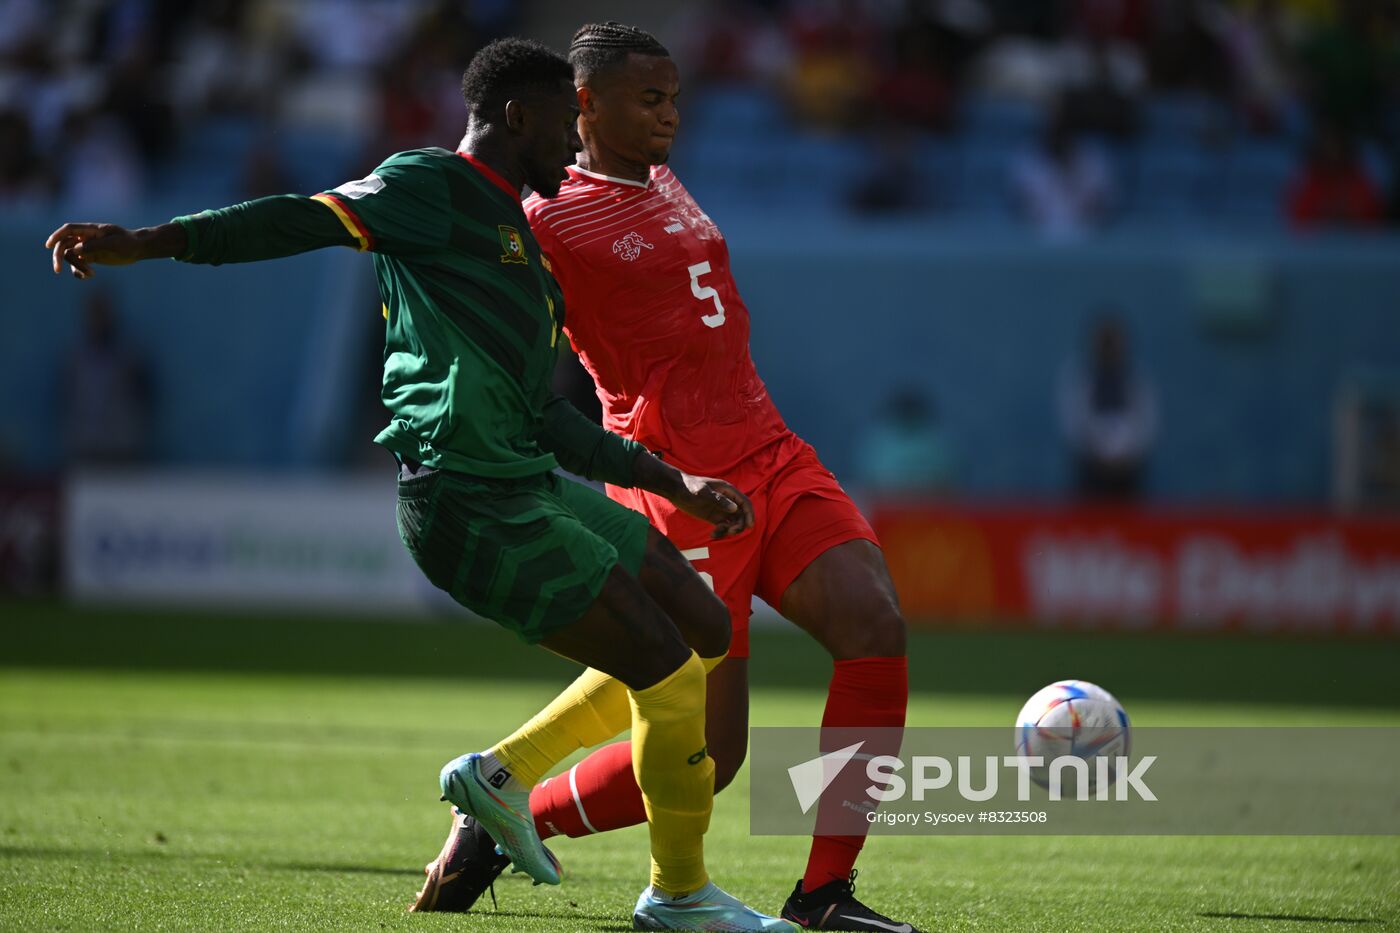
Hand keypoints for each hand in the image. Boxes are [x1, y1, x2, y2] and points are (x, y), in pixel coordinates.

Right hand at [45, 223, 179, 278]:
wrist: (138, 248)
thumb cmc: (128, 243)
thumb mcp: (113, 243)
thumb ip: (95, 245)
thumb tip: (76, 249)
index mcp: (91, 230)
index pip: (68, 230)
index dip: (56, 236)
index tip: (48, 246)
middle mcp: (86, 238)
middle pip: (64, 245)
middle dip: (58, 257)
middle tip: (57, 270)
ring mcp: (87, 247)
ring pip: (70, 256)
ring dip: (76, 267)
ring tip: (90, 274)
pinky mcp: (91, 257)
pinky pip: (78, 264)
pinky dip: (79, 271)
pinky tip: (88, 276)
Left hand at [671, 473, 754, 539]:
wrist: (676, 490)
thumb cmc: (689, 487)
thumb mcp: (703, 492)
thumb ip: (718, 499)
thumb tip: (735, 508)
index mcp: (728, 491)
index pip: (745, 503)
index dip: (750, 514)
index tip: (750, 526)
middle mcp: (727, 500)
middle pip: (741, 515)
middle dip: (739, 524)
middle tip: (730, 531)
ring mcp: (720, 509)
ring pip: (733, 522)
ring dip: (730, 529)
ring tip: (717, 532)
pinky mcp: (713, 517)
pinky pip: (723, 526)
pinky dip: (721, 532)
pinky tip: (713, 534)